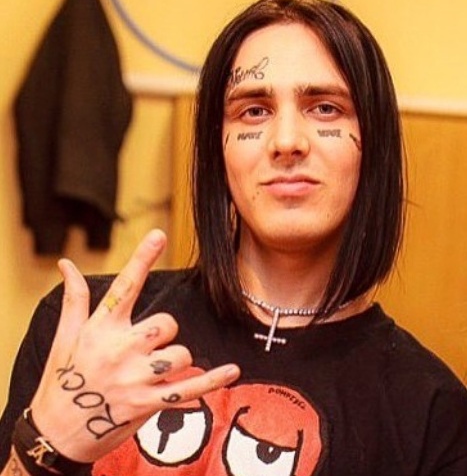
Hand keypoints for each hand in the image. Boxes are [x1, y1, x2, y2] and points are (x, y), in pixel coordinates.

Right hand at [29, 229, 240, 461]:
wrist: (56, 434)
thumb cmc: (60, 381)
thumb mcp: (64, 337)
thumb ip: (74, 298)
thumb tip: (66, 264)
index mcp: (101, 329)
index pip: (125, 286)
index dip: (142, 258)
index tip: (159, 234)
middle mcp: (120, 349)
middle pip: (166, 323)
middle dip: (164, 332)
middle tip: (145, 347)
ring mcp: (136, 378)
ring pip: (180, 354)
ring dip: (174, 360)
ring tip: (151, 373)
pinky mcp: (148, 403)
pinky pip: (189, 387)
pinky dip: (213, 380)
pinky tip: (232, 370)